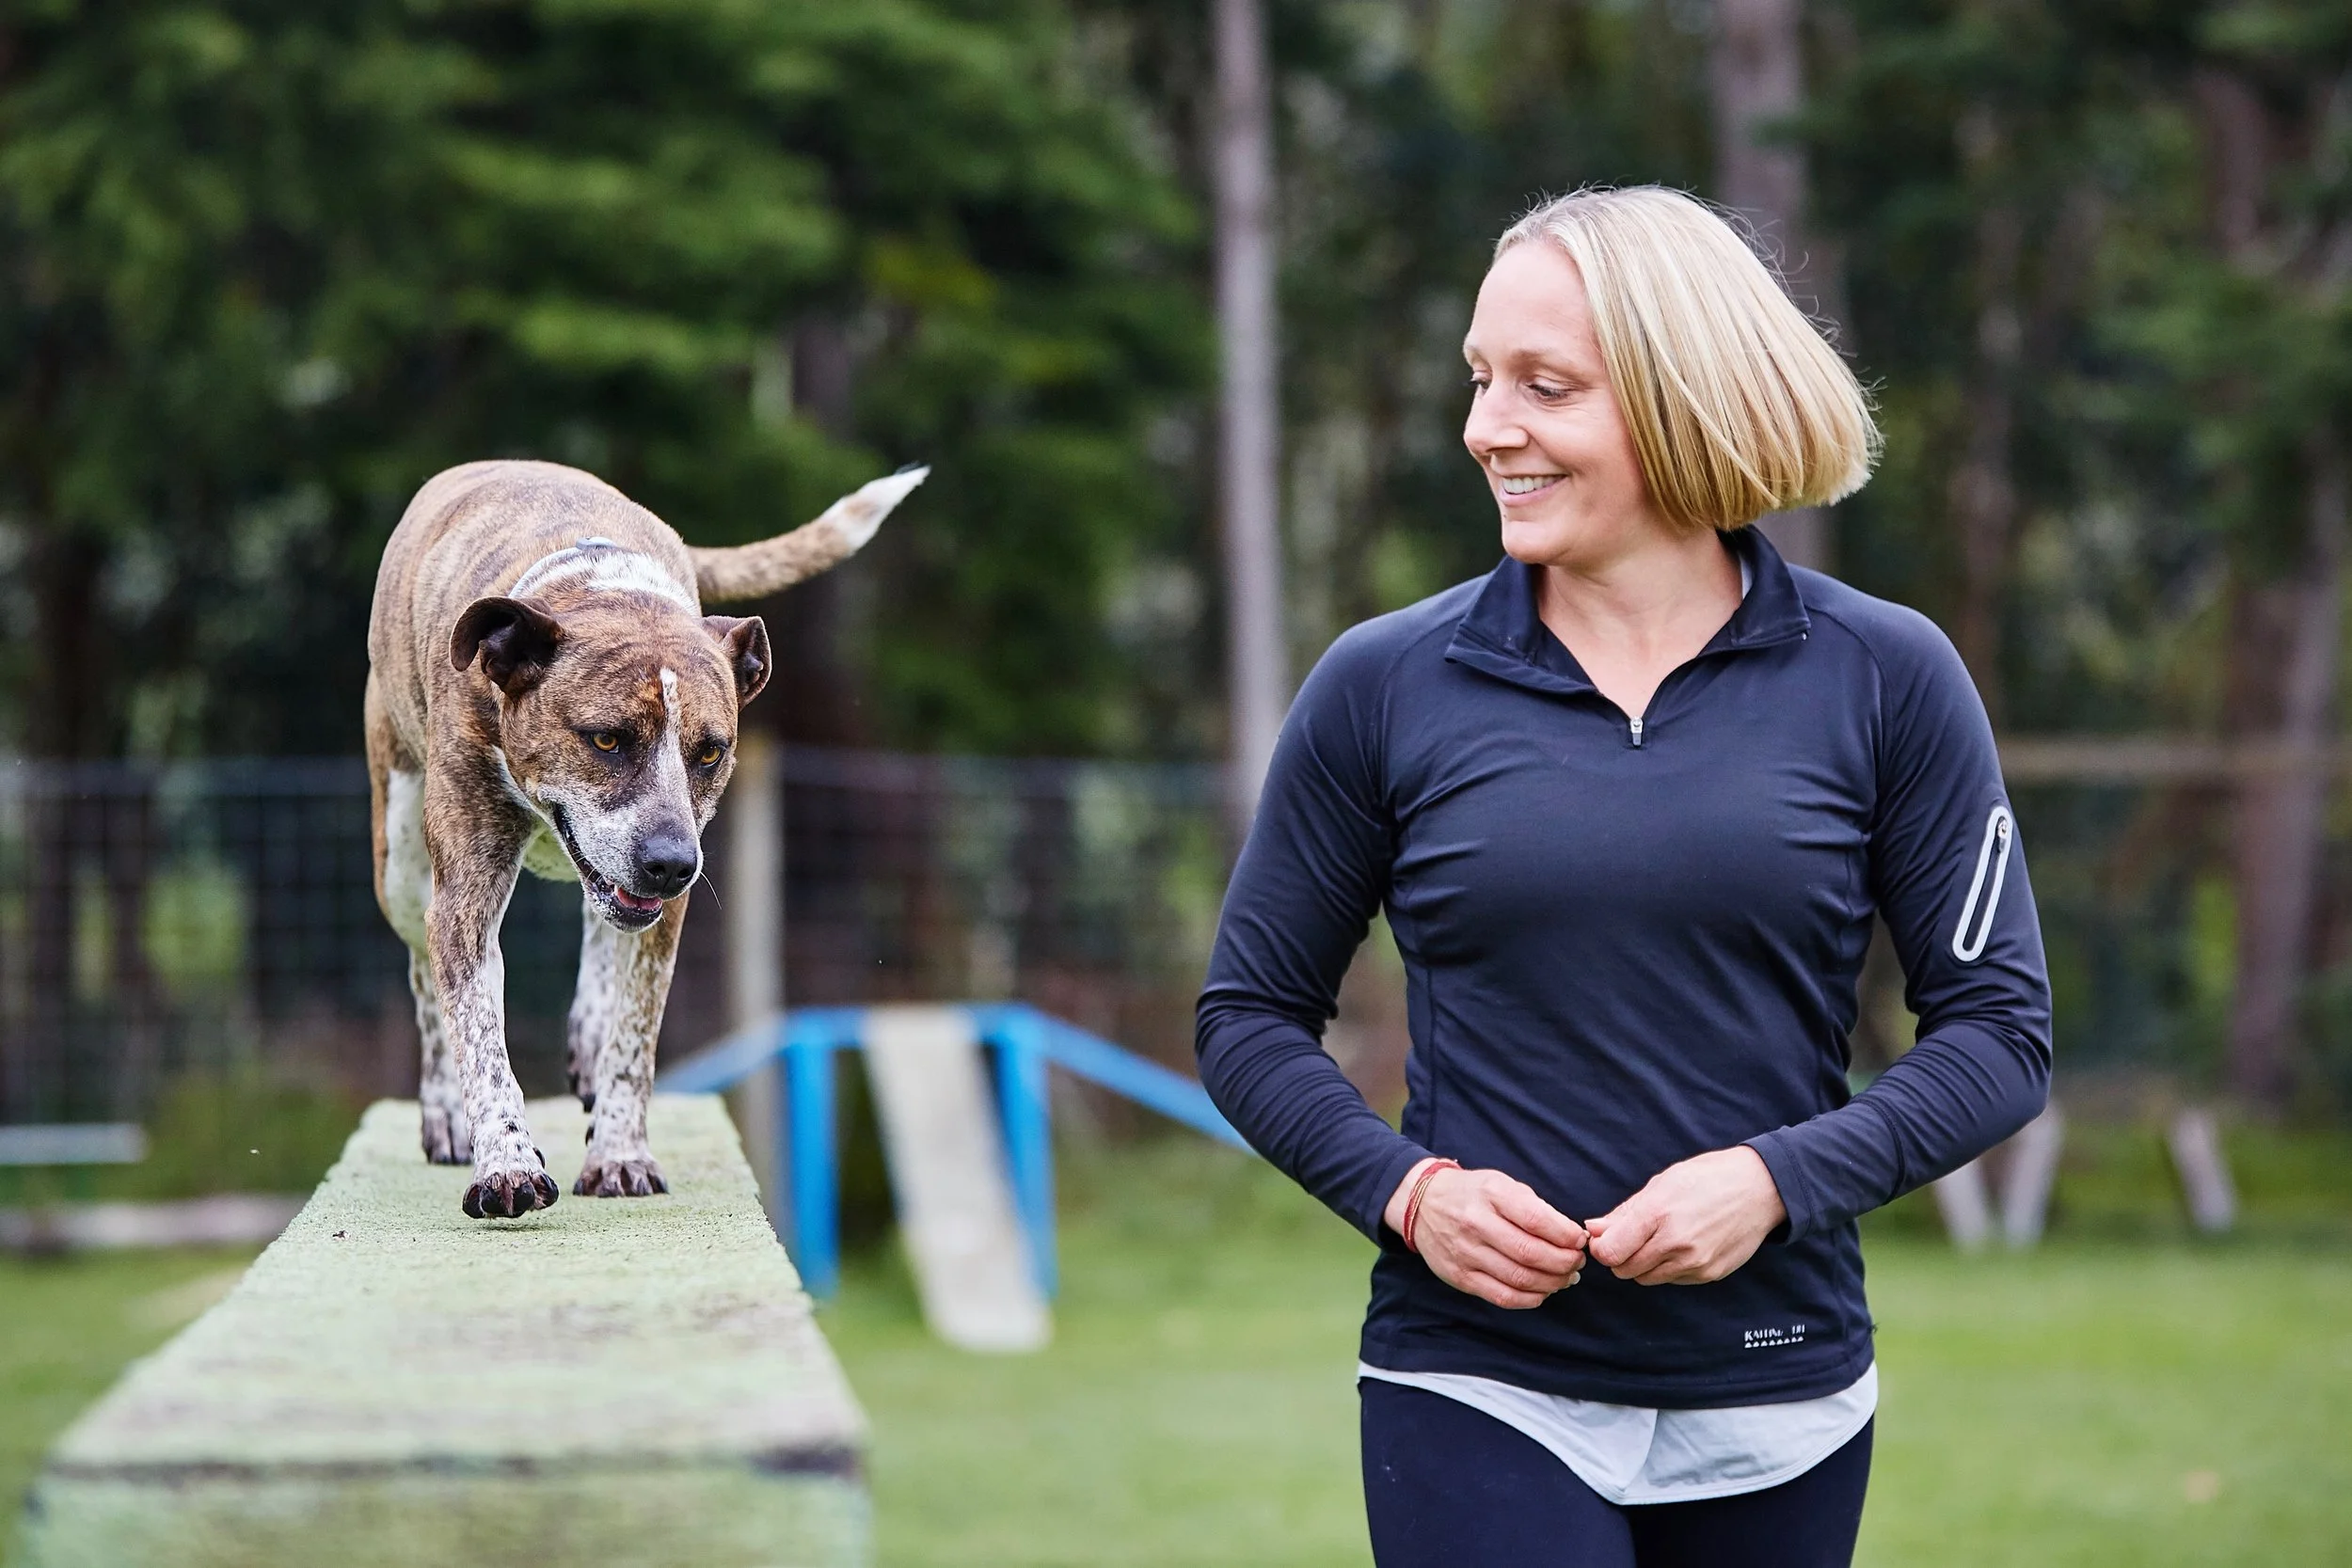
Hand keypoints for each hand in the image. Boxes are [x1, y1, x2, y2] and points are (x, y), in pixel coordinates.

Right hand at [1386, 1158, 1586, 1309]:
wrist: (1422, 1204)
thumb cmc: (1473, 1193)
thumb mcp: (1502, 1184)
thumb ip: (1535, 1207)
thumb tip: (1571, 1236)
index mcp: (1491, 1195)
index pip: (1536, 1220)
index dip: (1566, 1235)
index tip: (1580, 1241)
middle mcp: (1476, 1224)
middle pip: (1530, 1254)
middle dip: (1564, 1262)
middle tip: (1577, 1263)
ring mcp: (1466, 1254)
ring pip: (1519, 1279)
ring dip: (1552, 1283)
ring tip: (1566, 1278)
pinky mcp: (1460, 1278)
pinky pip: (1502, 1297)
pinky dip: (1530, 1299)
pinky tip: (1543, 1291)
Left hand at [1585, 1146, 1785, 1285]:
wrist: (1760, 1189)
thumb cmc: (1707, 1178)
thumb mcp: (1662, 1184)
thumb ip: (1624, 1212)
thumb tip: (1592, 1230)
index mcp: (1658, 1214)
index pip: (1610, 1252)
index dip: (1601, 1247)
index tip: (1605, 1238)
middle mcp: (1676, 1243)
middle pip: (1625, 1269)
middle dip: (1620, 1256)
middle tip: (1631, 1237)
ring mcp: (1695, 1262)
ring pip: (1647, 1278)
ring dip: (1643, 1264)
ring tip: (1659, 1238)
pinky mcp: (1709, 1274)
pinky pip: (1672, 1280)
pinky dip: (1668, 1268)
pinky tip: (1681, 1246)